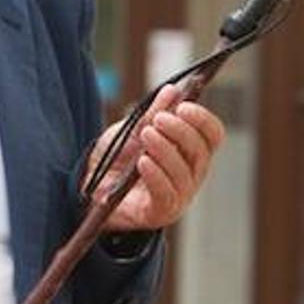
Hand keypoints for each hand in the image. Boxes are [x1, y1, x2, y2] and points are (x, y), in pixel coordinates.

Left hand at [84, 83, 225, 232]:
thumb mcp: (132, 130)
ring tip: (146, 135)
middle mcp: (191, 174)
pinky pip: (165, 194)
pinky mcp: (161, 212)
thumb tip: (172, 90)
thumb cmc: (118, 158)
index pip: (212, 135)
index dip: (203, 119)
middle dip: (181, 131)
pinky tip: (143, 161)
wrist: (90, 186)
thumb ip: (152, 114)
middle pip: (201, 151)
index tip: (183, 106)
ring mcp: (179, 195)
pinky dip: (156, 175)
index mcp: (191, 151)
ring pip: (183, 172)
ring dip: (165, 150)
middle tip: (159, 119)